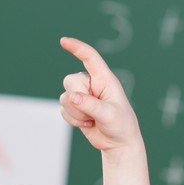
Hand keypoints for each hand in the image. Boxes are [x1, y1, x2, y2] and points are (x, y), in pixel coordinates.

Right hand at [58, 36, 142, 154]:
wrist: (118, 143)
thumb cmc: (121, 125)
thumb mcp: (109, 114)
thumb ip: (90, 105)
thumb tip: (72, 97)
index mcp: (105, 79)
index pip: (90, 58)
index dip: (77, 48)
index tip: (63, 41)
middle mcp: (92, 84)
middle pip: (70, 81)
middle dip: (77, 99)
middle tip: (93, 111)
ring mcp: (82, 96)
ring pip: (64, 98)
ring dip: (76, 113)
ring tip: (92, 119)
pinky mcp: (75, 108)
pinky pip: (63, 110)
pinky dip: (73, 120)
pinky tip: (87, 123)